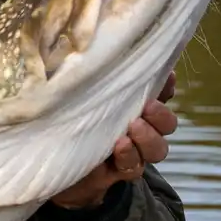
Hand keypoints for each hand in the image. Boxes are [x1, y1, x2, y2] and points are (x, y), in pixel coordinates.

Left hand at [49, 71, 178, 209]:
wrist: (52, 159)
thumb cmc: (64, 115)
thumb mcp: (74, 90)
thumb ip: (86, 73)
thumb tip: (86, 49)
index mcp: (132, 102)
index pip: (161, 92)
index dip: (167, 84)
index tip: (166, 76)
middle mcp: (139, 127)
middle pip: (167, 123)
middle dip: (161, 115)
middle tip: (147, 106)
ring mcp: (133, 151)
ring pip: (158, 148)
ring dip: (149, 137)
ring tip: (133, 127)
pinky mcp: (120, 171)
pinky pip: (134, 166)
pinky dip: (130, 155)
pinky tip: (119, 146)